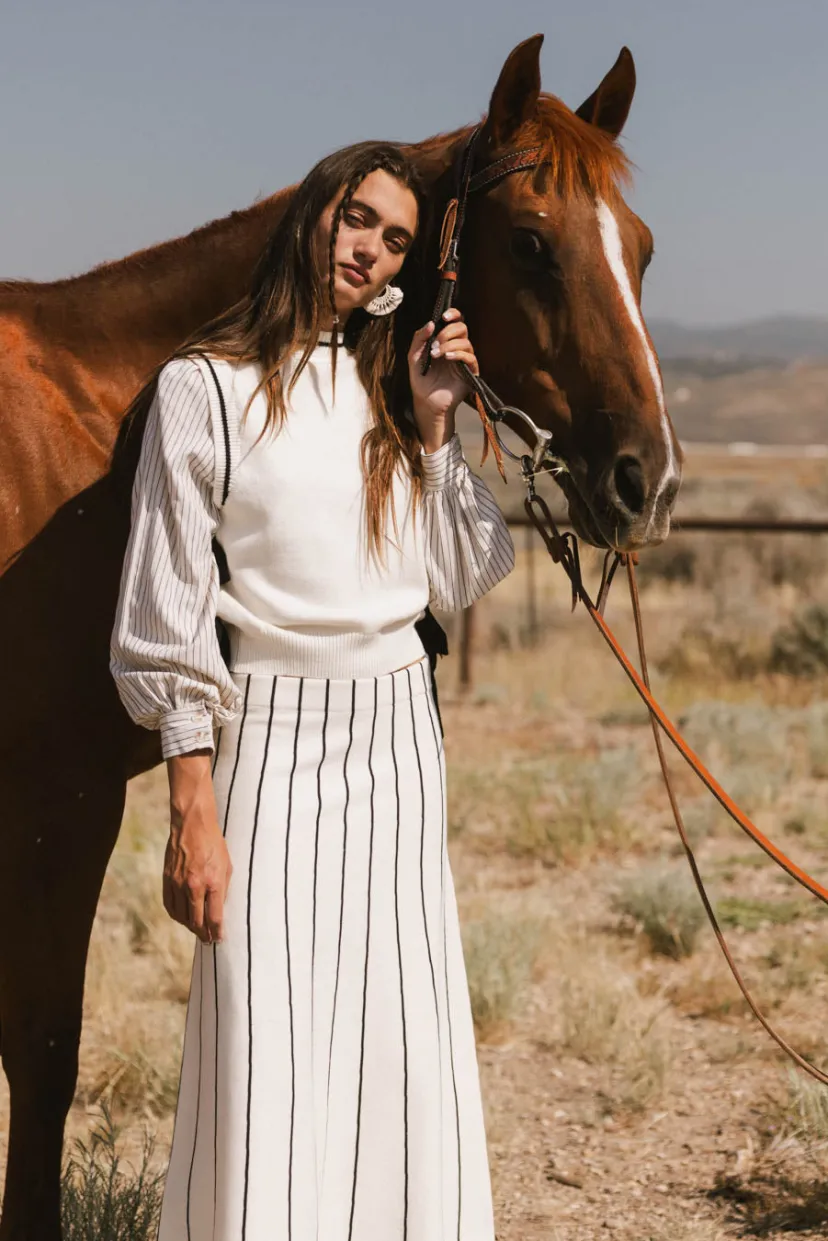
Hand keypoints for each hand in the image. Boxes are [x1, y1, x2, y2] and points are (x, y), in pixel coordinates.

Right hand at [164, 753, 231, 943]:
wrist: (193, 825)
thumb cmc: (214, 844)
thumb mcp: (227, 866)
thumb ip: (222, 889)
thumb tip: (219, 910)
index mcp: (212, 882)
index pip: (214, 917)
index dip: (217, 932)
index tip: (219, 939)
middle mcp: (193, 885)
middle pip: (196, 921)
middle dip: (204, 934)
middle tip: (208, 940)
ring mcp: (178, 883)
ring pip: (181, 916)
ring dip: (190, 927)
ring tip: (197, 930)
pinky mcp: (167, 879)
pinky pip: (170, 905)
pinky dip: (176, 915)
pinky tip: (182, 918)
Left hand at [408, 309, 479, 454]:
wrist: (425, 401)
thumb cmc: (421, 379)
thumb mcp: (414, 356)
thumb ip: (419, 338)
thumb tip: (431, 323)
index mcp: (446, 341)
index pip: (455, 322)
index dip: (453, 314)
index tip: (444, 316)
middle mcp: (457, 348)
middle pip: (462, 328)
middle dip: (448, 332)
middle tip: (435, 344)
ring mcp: (464, 360)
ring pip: (466, 342)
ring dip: (450, 345)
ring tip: (437, 355)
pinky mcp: (470, 372)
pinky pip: (470, 357)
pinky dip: (459, 354)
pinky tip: (448, 358)